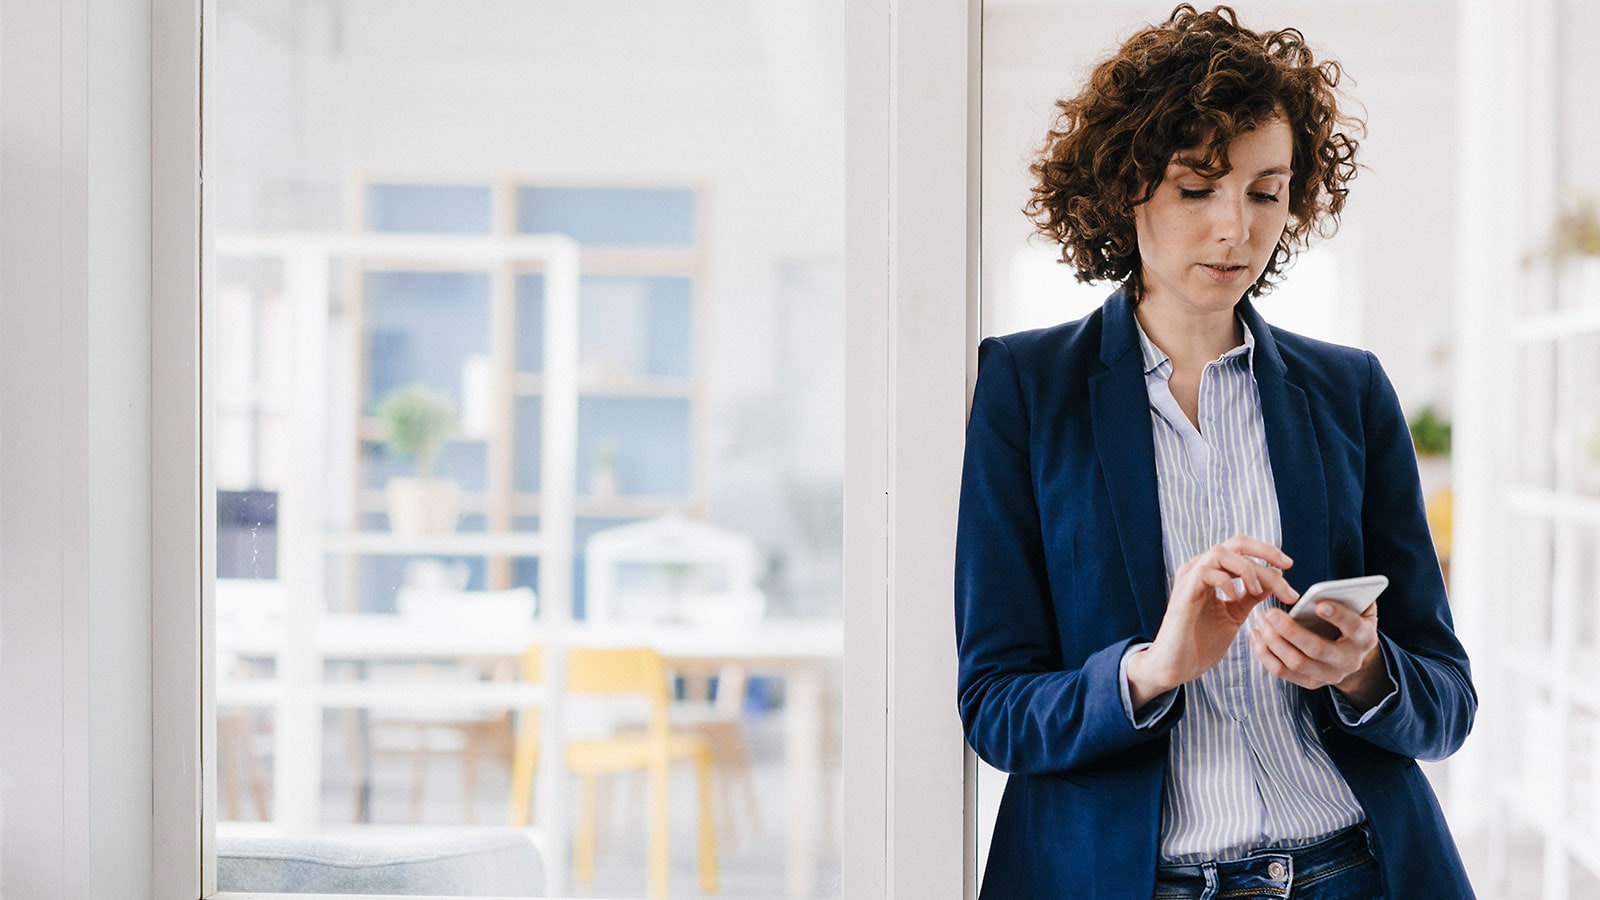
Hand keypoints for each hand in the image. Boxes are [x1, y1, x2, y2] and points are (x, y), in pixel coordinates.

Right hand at [1126, 535, 1297, 708]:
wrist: (1177, 666)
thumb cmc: (1202, 642)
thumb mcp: (1235, 614)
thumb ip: (1251, 595)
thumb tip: (1276, 577)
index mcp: (1212, 572)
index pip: (1243, 549)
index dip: (1267, 553)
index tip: (1289, 568)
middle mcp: (1199, 568)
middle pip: (1236, 542)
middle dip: (1265, 552)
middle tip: (1286, 570)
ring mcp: (1189, 578)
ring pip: (1221, 552)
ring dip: (1247, 569)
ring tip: (1258, 590)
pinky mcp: (1183, 592)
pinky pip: (1206, 573)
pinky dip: (1226, 582)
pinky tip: (1235, 597)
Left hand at [1249, 594, 1386, 710]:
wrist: (1351, 656)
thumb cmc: (1350, 622)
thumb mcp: (1358, 609)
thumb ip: (1353, 597)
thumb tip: (1344, 586)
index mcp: (1364, 638)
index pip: (1353, 627)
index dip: (1338, 616)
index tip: (1320, 604)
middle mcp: (1349, 661)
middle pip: (1317, 649)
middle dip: (1290, 630)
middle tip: (1269, 612)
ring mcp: (1329, 675)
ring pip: (1296, 662)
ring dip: (1273, 641)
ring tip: (1260, 620)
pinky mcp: (1310, 683)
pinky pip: (1282, 672)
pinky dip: (1265, 654)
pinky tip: (1255, 635)